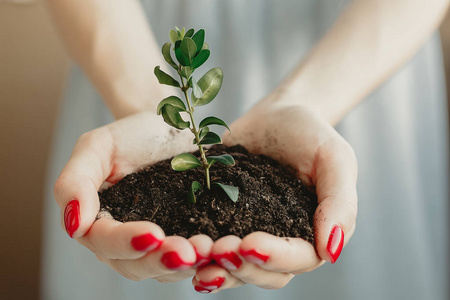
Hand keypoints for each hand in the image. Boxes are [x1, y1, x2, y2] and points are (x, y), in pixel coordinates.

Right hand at [54, 112, 213, 281]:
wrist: (166, 128)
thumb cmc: (129, 136)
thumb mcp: (96, 147)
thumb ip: (74, 182)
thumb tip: (74, 226)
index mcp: (96, 221)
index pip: (103, 240)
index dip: (125, 243)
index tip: (153, 234)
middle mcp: (122, 240)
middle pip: (134, 265)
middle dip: (160, 261)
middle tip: (187, 252)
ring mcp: (153, 244)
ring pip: (162, 269)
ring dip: (183, 265)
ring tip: (206, 252)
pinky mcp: (181, 238)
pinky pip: (187, 259)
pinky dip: (201, 260)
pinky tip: (217, 250)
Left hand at [192, 98, 357, 292]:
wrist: (276, 115)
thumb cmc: (310, 134)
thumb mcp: (335, 159)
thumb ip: (340, 203)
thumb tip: (332, 252)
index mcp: (312, 232)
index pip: (299, 258)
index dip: (275, 257)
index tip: (250, 244)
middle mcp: (281, 240)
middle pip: (266, 273)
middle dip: (242, 267)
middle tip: (219, 250)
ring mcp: (250, 232)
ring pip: (237, 268)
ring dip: (218, 269)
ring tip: (197, 257)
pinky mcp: (223, 219)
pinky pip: (213, 244)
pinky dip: (199, 253)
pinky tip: (182, 249)